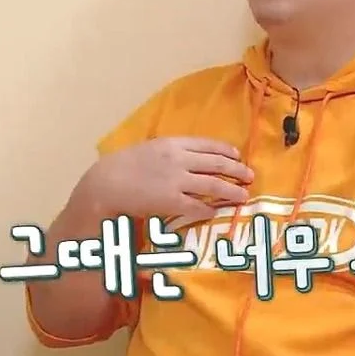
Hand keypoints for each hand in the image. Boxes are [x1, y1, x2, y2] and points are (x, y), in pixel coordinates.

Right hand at [74, 137, 253, 222]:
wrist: (105, 183)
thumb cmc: (123, 166)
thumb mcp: (149, 149)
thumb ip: (171, 151)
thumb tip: (190, 158)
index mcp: (173, 143)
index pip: (208, 144)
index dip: (226, 151)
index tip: (237, 155)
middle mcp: (179, 159)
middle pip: (217, 164)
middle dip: (236, 170)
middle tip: (249, 176)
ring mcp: (176, 181)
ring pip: (213, 185)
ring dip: (231, 191)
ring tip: (243, 195)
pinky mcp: (171, 201)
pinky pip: (197, 206)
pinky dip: (208, 209)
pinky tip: (214, 212)